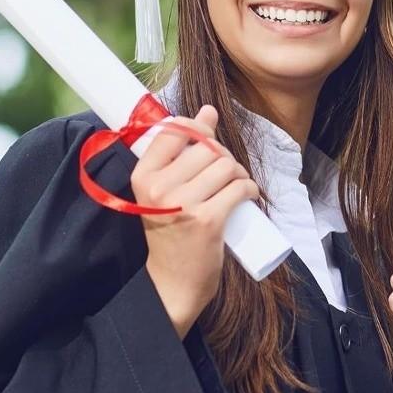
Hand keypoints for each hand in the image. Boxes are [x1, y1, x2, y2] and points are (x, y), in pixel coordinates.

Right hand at [131, 105, 258, 338]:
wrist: (173, 282)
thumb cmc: (170, 231)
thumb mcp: (165, 190)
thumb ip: (182, 150)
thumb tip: (209, 110)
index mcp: (143, 176)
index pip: (174, 130)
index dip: (198, 127)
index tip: (207, 139)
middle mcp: (159, 188)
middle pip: (207, 147)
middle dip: (224, 155)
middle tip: (225, 173)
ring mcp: (183, 205)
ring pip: (226, 165)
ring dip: (239, 173)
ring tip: (235, 186)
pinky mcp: (208, 220)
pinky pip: (240, 187)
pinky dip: (249, 189)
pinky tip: (246, 196)